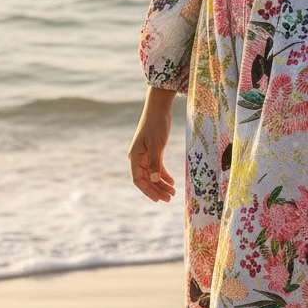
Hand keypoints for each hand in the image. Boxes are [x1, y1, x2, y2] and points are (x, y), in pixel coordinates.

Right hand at [128, 87, 176, 202]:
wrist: (158, 108)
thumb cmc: (156, 124)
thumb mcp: (157, 144)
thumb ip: (154, 162)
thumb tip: (153, 179)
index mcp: (135, 157)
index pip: (139, 180)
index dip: (148, 191)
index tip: (159, 199)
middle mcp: (138, 158)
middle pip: (146, 179)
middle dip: (157, 190)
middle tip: (169, 198)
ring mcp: (145, 155)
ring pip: (152, 174)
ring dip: (161, 184)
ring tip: (173, 192)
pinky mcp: (152, 151)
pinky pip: (156, 167)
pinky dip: (163, 175)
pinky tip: (172, 181)